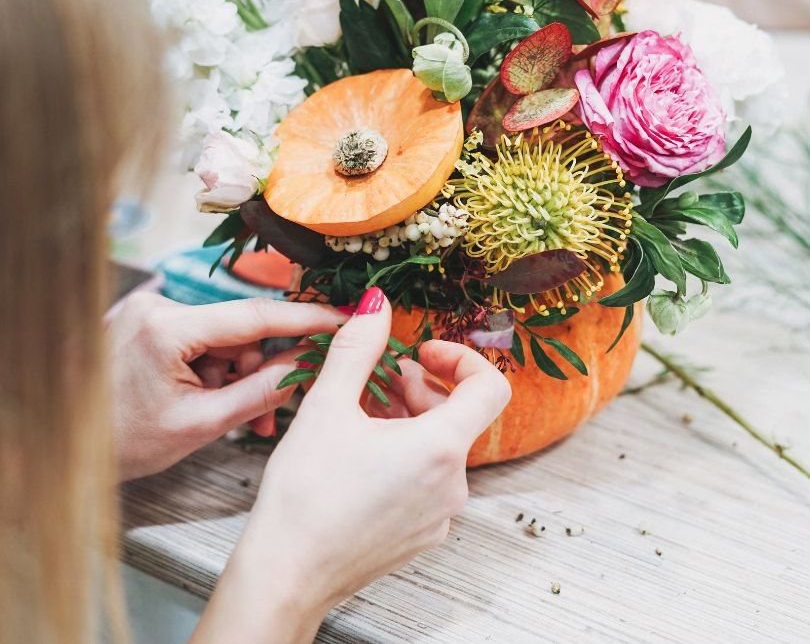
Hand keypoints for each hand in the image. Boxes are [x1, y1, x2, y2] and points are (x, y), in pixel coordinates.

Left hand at [108, 291, 344, 479]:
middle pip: (239, 328)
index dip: (304, 317)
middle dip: (260, 367)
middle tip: (273, 409)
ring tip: (237, 415)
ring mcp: (150, 309)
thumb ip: (261, 390)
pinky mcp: (149, 318)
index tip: (341, 317)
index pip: (253, 315)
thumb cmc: (121, 442)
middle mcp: (157, 305)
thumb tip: (307, 364)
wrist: (64, 446)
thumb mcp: (201, 424)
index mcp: (166, 328)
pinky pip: (202, 337)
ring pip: (222, 336)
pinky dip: (216, 367)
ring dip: (238, 373)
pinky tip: (215, 396)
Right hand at [193, 288, 510, 643]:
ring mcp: (439, 515)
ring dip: (410, 420)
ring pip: (440, 448)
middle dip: (423, 387)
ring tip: (363, 414)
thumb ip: (358, 347)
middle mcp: (452, 485)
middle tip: (381, 380)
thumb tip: (378, 303)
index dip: (461, 358)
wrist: (285, 575)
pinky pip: (428, 480)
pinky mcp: (421, 535)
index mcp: (440, 448)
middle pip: (460, 416)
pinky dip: (405, 455)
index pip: (490, 387)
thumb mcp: (328, 405)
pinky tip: (362, 453)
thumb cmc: (305, 494)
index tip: (422, 353)